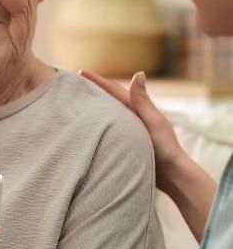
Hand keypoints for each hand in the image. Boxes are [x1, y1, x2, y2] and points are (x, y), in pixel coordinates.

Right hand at [80, 70, 183, 192]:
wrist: (173, 176)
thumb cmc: (165, 149)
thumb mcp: (153, 122)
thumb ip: (143, 101)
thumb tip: (138, 72)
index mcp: (138, 110)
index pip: (114, 91)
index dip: (98, 81)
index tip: (81, 72)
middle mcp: (133, 117)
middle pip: (111, 100)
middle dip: (94, 90)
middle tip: (76, 84)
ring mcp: (130, 130)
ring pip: (109, 114)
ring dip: (96, 106)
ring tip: (79, 102)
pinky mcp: (127, 143)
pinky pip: (109, 129)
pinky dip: (100, 123)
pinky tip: (91, 126)